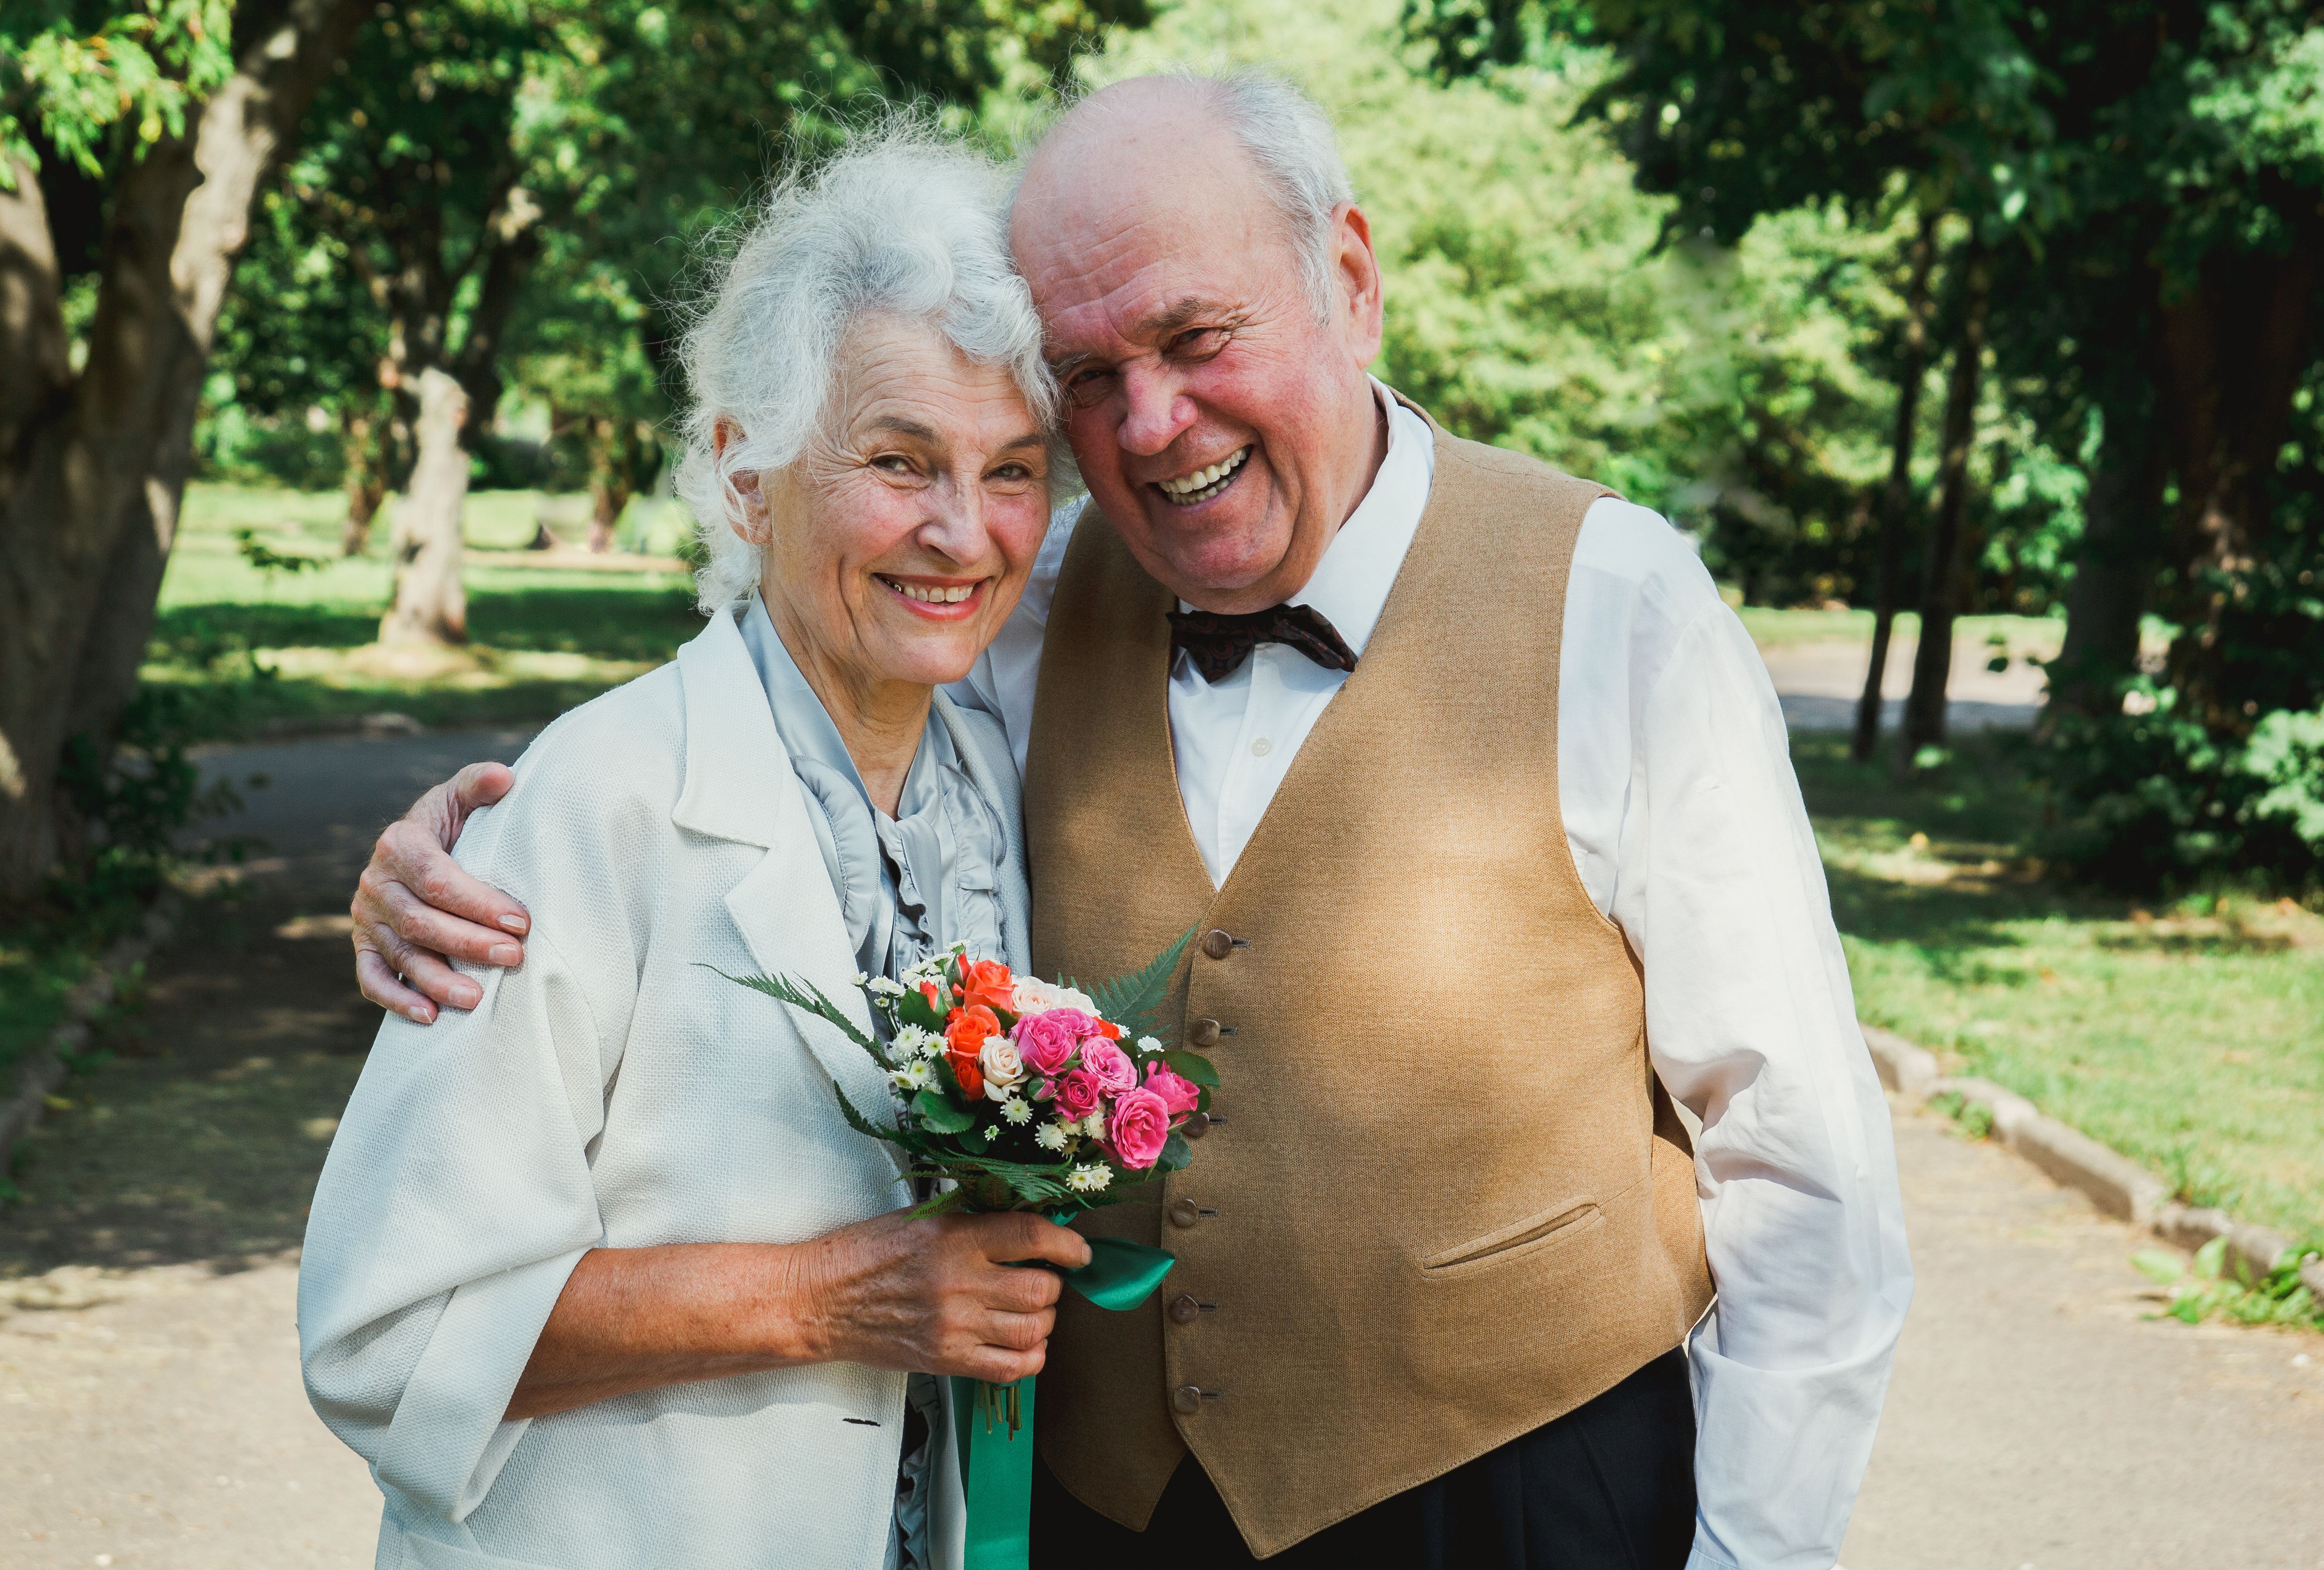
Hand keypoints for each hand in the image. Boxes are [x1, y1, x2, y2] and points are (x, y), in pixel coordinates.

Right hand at [352, 762, 532, 1022]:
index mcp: (399, 844)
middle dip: (469, 943)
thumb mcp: (463, 797)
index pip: (437, 880)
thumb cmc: (453, 823)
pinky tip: (430, 1017)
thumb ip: (481, 784)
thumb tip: (507, 777)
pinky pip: (373, 978)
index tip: (521, 921)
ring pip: (401, 954)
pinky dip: (397, 999)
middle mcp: (375, 881)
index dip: (478, 902)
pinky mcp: (364, 945)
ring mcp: (367, 917)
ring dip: (438, 980)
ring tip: (478, 1000)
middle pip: (420, 921)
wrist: (419, 846)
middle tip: (514, 958)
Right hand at [788, 1209, 1093, 1382]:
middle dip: (1053, 1283)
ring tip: (1030, 1310)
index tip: (1079, 1250)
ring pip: (1034, 1329)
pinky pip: (1012, 1368)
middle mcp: (960, 1282)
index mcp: (954, 1236)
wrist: (819, 1301)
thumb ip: (974, 1220)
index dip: (1068, 1243)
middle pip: (1043, 1288)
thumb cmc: (867, 1253)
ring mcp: (954, 1325)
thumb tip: (1029, 1224)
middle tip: (1041, 1278)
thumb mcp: (922, 1218)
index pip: (1032, 1236)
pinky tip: (1023, 1343)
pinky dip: (1030, 1357)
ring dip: (1043, 1320)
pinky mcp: (947, 1359)